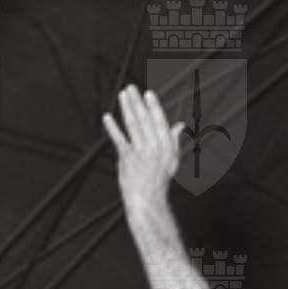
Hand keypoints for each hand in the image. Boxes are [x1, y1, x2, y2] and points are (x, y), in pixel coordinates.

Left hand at [105, 83, 184, 211]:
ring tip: (123, 96)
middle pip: (145, 119)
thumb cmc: (159, 180)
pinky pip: (119, 139)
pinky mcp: (127, 159)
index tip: (148, 93)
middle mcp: (154, 147)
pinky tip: (107, 117)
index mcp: (166, 146)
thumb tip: (180, 124)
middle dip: (137, 102)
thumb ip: (174, 140)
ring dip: (127, 108)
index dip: (153, 106)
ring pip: (133, 125)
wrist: (148, 200)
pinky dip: (112, 127)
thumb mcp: (172, 160)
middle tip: (131, 88)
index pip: (160, 121)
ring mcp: (140, 153)